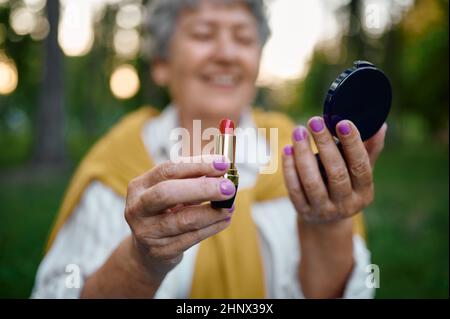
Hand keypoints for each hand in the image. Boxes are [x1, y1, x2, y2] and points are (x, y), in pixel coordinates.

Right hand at [124, 155, 235, 279]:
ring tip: (230, 206)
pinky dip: (212, 227)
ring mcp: (147, 232)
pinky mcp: (161, 251)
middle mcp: (137, 209)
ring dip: (212, 211)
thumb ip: (191, 179)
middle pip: (167, 193)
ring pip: (184, 219)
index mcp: (139, 187)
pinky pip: (192, 238)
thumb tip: (221, 171)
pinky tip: (224, 220)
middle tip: (228, 187)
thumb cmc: (164, 213)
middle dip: (202, 188)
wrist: (146, 252)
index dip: (196, 165)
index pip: (168, 170)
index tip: (222, 164)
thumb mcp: (170, 192)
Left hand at [282, 116, 386, 223]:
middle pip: (336, 173)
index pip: (360, 166)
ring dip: (303, 154)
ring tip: (298, 131)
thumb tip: (379, 125)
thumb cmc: (345, 186)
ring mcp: (324, 210)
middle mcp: (346, 204)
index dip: (352, 144)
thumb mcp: (359, 173)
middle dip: (325, 145)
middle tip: (315, 121)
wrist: (326, 221)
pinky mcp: (303, 211)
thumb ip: (368, 151)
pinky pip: (294, 188)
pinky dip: (289, 168)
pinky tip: (287, 149)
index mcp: (364, 192)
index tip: (342, 122)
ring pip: (312, 182)